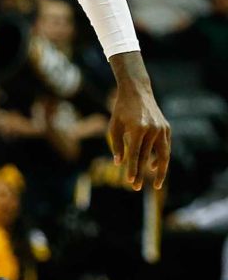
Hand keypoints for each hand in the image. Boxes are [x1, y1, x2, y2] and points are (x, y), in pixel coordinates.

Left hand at [109, 52, 170, 190]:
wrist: (137, 92)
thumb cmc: (121, 110)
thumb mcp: (114, 126)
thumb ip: (116, 145)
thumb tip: (119, 163)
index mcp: (138, 129)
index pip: (135, 154)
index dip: (132, 169)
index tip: (129, 181)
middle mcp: (152, 129)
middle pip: (148, 157)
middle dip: (141, 174)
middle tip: (135, 188)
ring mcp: (162, 129)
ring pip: (163, 155)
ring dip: (159, 171)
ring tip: (155, 184)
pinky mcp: (167, 128)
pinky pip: (165, 147)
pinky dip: (160, 157)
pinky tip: (153, 166)